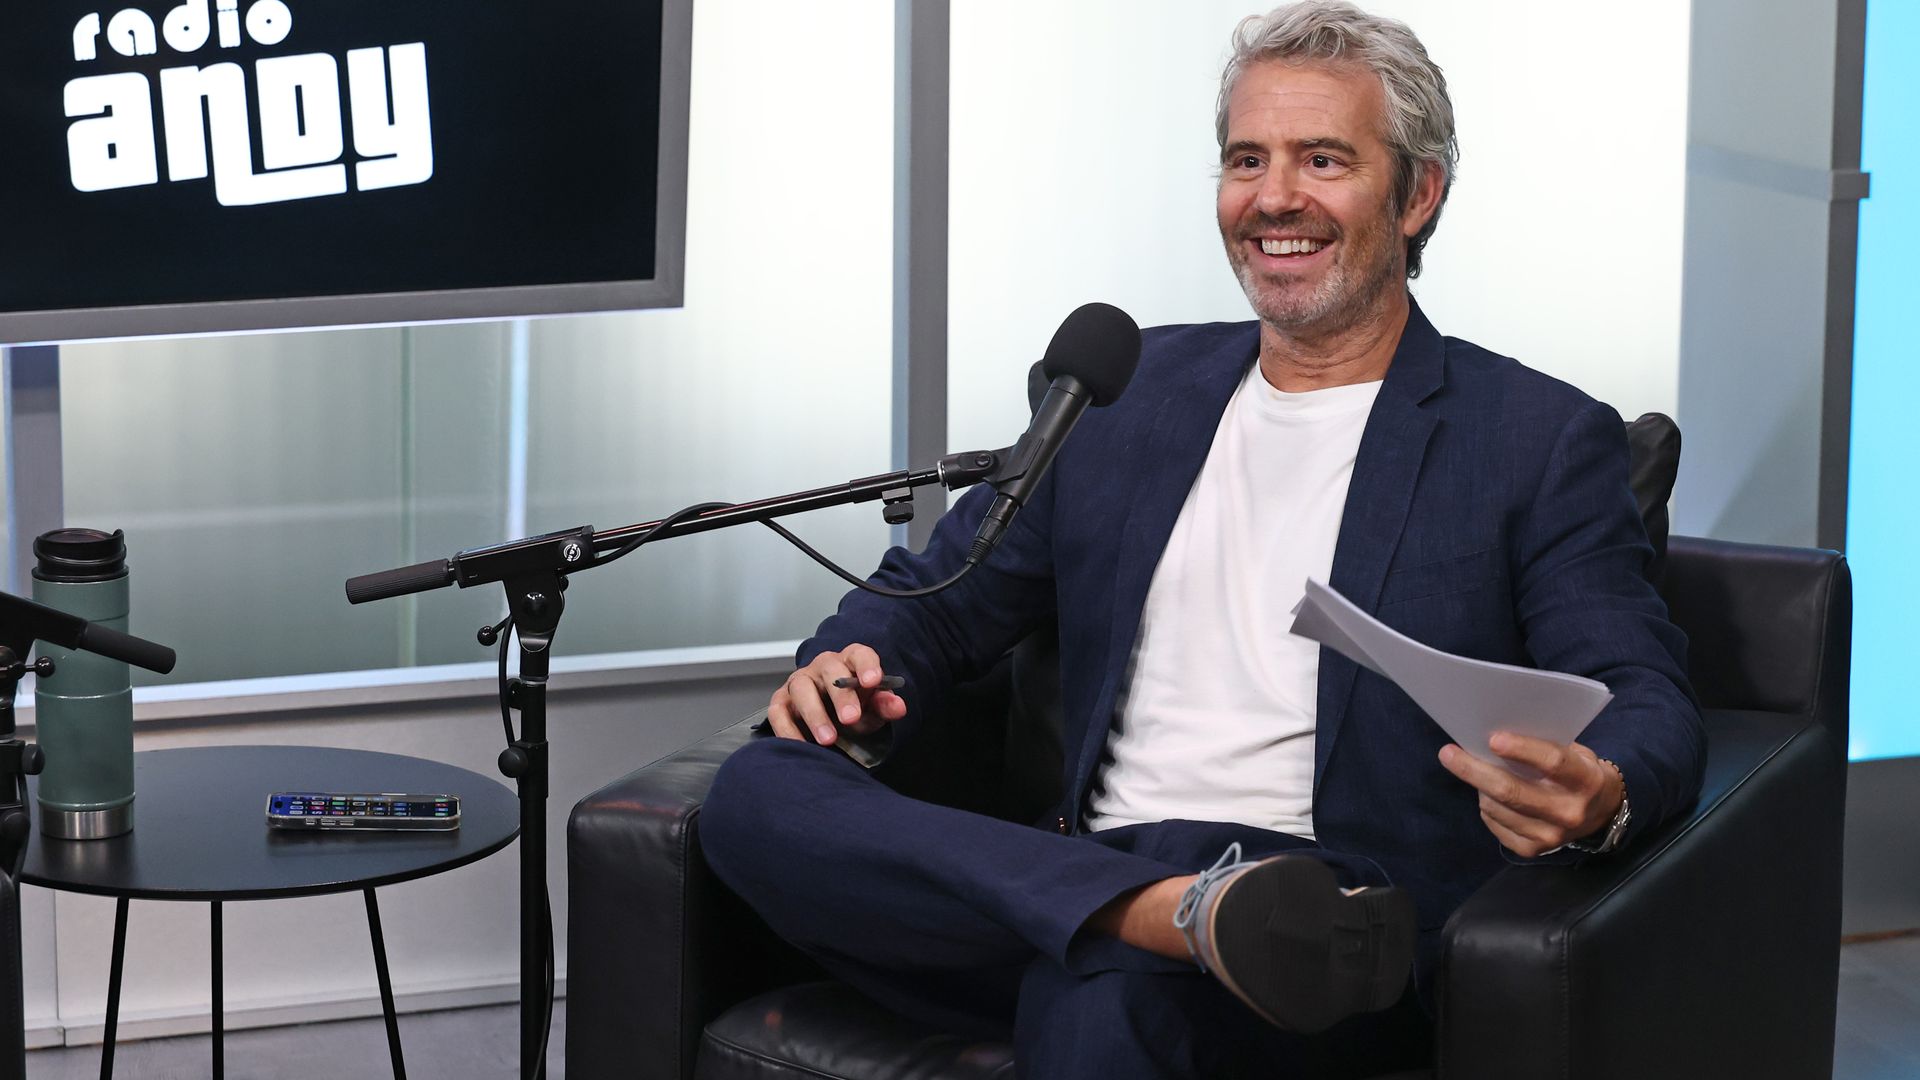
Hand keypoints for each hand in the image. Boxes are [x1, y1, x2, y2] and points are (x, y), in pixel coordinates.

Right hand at [766, 644, 906, 746]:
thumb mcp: (873, 710)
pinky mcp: (781, 701)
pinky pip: (778, 711)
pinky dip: (787, 729)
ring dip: (814, 714)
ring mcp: (800, 682)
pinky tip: (801, 746)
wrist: (830, 722)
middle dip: (841, 695)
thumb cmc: (854, 710)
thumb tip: (899, 707)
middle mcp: (823, 667)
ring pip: (801, 688)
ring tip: (828, 740)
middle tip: (851, 719)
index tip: (873, 681)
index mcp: (850, 662)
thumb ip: (884, 706)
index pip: (860, 654)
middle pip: (830, 670)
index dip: (866, 665)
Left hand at [1438, 732, 1623, 857]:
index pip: (1553, 763)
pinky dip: (1485, 806)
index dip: (1522, 749)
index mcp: (1585, 780)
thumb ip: (1544, 745)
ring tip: (1473, 770)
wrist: (1600, 812)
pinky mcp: (1532, 850)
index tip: (1492, 738)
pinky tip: (1488, 794)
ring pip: (1496, 807)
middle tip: (1448, 753)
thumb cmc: (1578, 771)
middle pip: (1511, 791)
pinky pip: (1494, 823)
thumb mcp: (1574, 752)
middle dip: (1474, 770)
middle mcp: (1569, 812)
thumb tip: (1494, 736)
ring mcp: (1550, 836)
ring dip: (1478, 786)